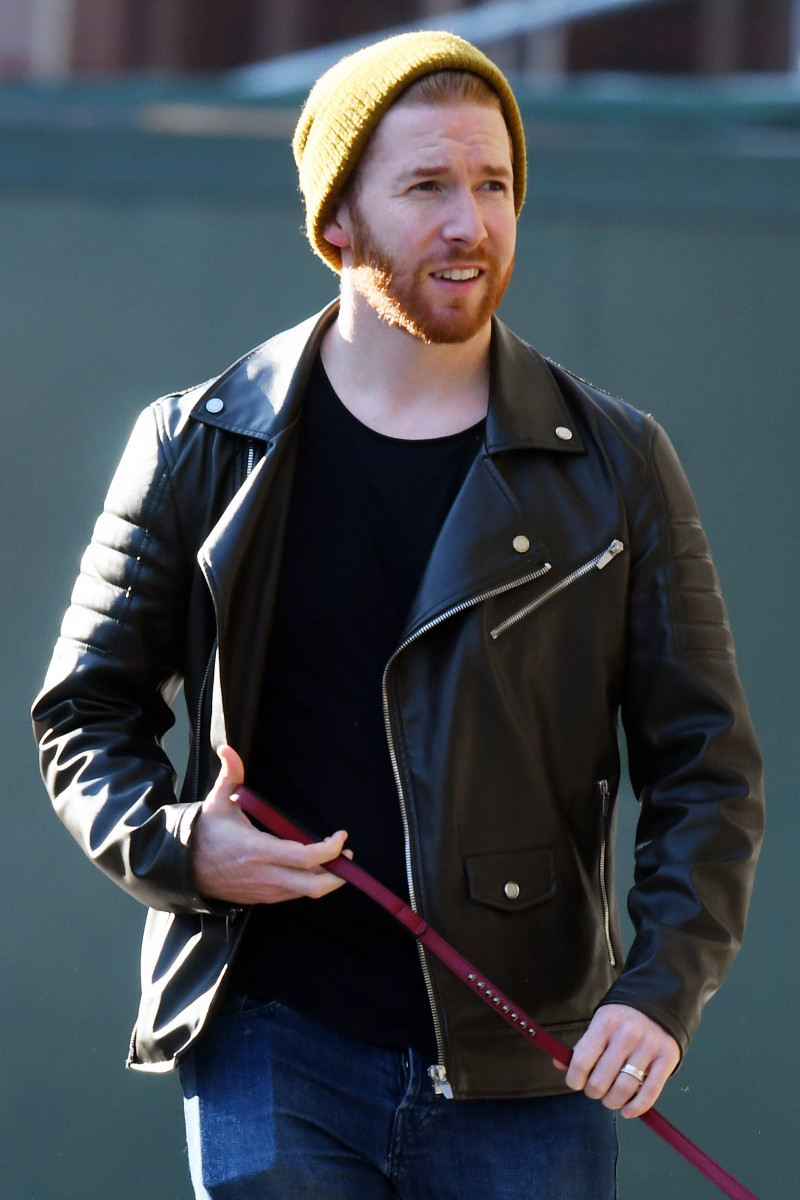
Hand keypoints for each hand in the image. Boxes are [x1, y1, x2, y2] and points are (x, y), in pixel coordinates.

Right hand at [191, 745, 348, 905]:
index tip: (341, 836)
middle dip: (339, 875)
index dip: (330, 850)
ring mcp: (266, 890)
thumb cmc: (207, 834)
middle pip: (314, 886)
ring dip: (327, 879)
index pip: (306, 858)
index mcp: (259, 850)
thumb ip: (229, 775)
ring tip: (336, 859)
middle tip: (347, 856)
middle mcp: (266, 874)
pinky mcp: (264, 898)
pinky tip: (314, 868)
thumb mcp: (217, 802)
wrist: (185, 870)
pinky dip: (309, 884)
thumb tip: (227, 749)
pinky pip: (294, 895)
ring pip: (307, 893)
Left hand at [555, 1003, 679, 1117]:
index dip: (574, 1079)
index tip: (576, 1083)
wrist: (658, 1002)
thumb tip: (560, 1066)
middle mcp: (627, 1034)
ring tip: (610, 1099)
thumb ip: (582, 1046)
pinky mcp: (668, 1058)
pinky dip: (636, 1108)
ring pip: (625, 1089)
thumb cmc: (622, 1019)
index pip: (581, 1061)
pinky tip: (627, 1111)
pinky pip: (650, 1092)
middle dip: (593, 1092)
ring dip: (612, 1102)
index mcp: (606, 1023)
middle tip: (595, 1090)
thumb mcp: (600, 1024)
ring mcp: (649, 1046)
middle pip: (602, 1080)